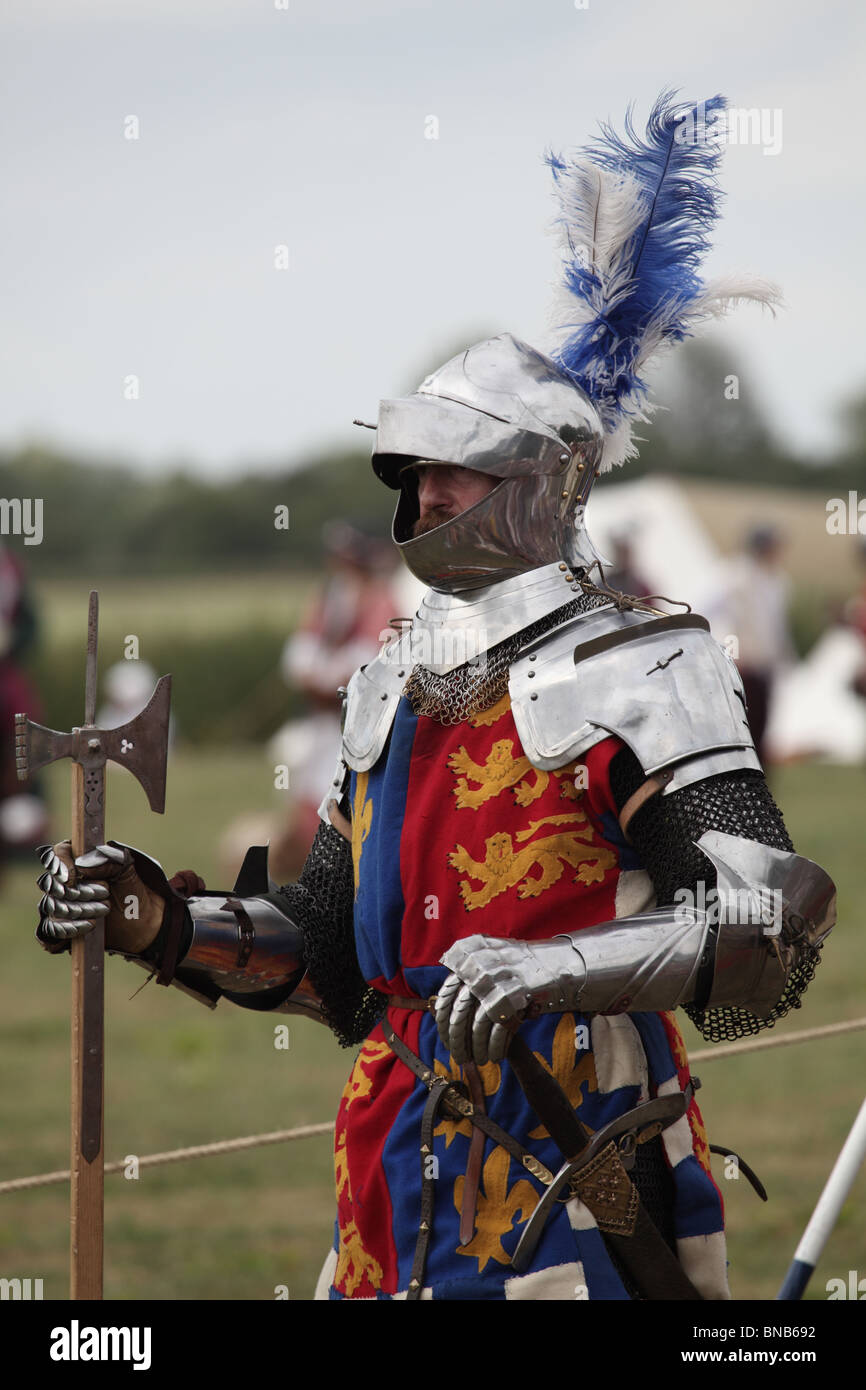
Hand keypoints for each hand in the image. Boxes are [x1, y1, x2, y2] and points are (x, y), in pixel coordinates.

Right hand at [36, 841, 167, 954]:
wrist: (140, 923)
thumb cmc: (131, 892)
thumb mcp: (127, 871)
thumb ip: (109, 859)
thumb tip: (81, 864)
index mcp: (75, 860)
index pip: (55, 855)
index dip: (58, 865)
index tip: (71, 878)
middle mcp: (61, 883)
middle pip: (52, 884)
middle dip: (77, 891)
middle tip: (104, 893)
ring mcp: (57, 907)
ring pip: (51, 908)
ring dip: (76, 910)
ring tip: (103, 910)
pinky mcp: (59, 930)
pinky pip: (48, 933)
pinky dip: (65, 930)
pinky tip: (87, 926)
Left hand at [435, 934, 580, 1064]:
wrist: (552, 960)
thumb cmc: (518, 963)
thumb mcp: (487, 956)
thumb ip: (465, 974)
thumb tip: (438, 1005)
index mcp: (468, 958)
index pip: (447, 997)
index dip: (444, 1023)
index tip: (446, 1040)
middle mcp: (478, 968)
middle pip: (459, 1014)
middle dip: (458, 1042)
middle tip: (459, 1058)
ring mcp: (495, 983)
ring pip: (477, 1026)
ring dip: (476, 1049)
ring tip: (477, 1061)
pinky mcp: (512, 998)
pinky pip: (497, 1029)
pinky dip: (494, 1047)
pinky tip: (494, 1056)